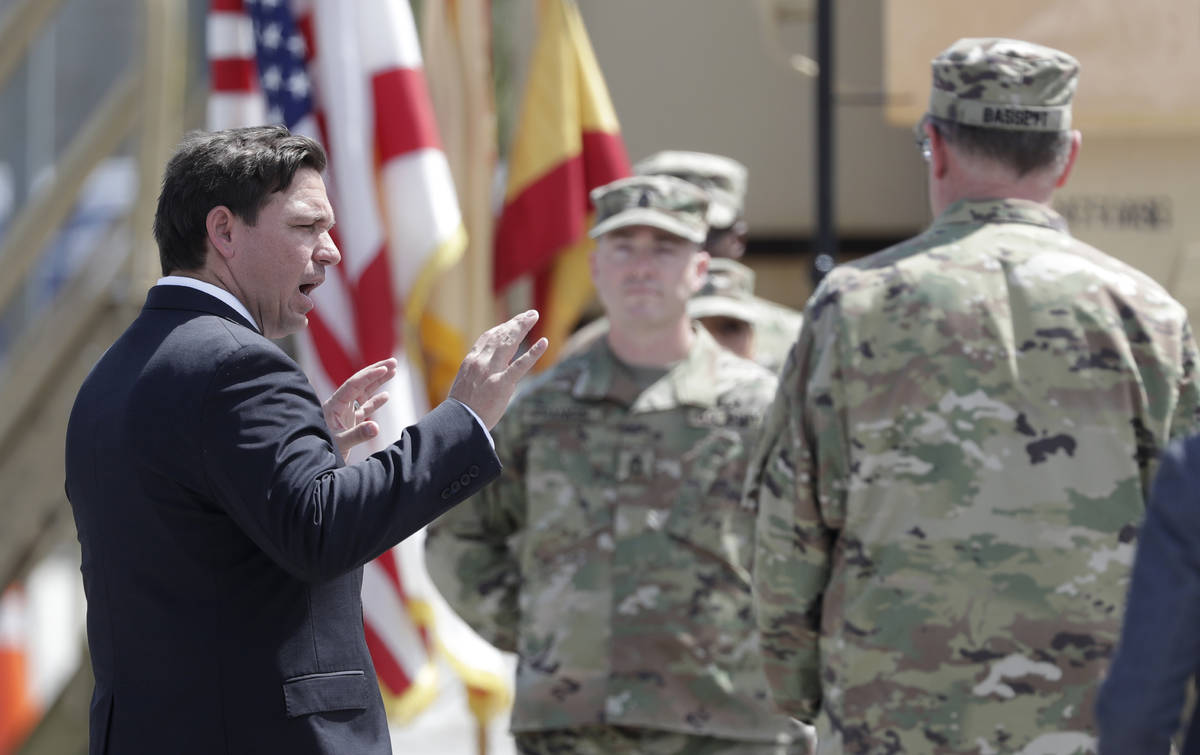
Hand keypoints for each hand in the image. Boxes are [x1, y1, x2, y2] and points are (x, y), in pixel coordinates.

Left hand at [323, 357, 396, 460]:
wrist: (312, 461)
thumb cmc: (322, 450)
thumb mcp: (340, 443)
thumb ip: (357, 435)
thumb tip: (376, 427)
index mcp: (334, 405)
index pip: (353, 385)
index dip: (369, 376)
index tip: (384, 369)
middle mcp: (340, 406)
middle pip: (360, 383)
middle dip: (376, 371)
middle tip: (393, 361)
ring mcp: (345, 414)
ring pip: (364, 393)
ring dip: (378, 382)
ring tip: (393, 371)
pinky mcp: (350, 423)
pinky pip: (364, 408)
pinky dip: (375, 401)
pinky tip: (386, 396)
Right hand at [448, 310, 547, 428]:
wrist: (459, 421)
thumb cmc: (462, 408)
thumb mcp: (466, 383)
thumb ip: (478, 373)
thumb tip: (489, 369)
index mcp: (471, 361)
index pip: (488, 337)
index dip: (502, 327)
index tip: (512, 322)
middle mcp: (481, 361)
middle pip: (501, 335)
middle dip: (516, 323)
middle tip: (530, 314)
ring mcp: (492, 371)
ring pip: (510, 343)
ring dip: (523, 327)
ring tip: (533, 317)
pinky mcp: (503, 384)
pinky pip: (520, 365)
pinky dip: (533, 353)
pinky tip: (544, 342)